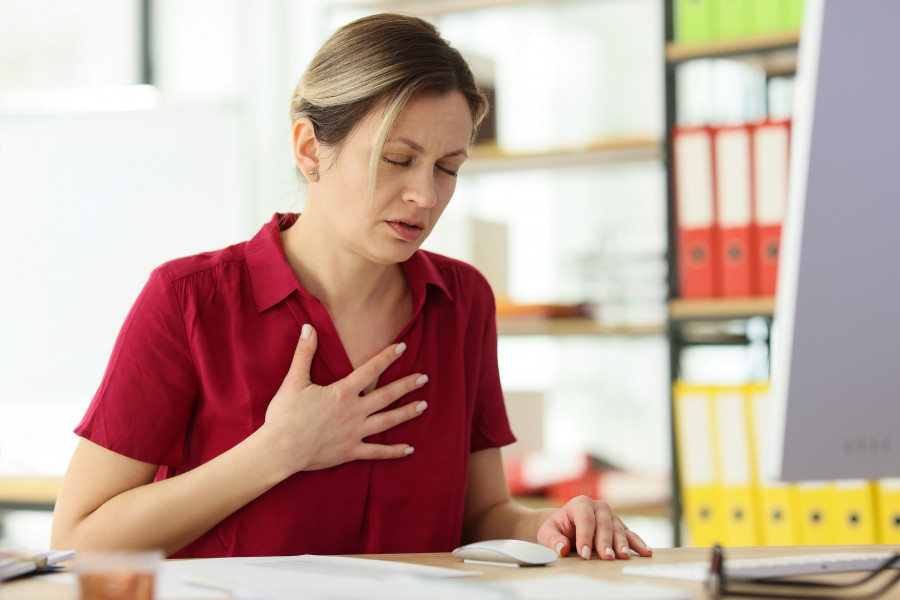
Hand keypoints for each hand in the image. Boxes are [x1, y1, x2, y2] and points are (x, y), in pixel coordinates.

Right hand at [261, 323, 428, 473]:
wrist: (279, 451)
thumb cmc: (284, 416)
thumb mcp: (293, 381)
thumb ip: (304, 353)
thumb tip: (309, 327)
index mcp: (342, 392)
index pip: (370, 369)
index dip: (388, 357)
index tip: (403, 346)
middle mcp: (354, 412)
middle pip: (386, 395)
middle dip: (407, 385)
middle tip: (424, 378)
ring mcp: (354, 433)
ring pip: (387, 421)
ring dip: (407, 413)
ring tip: (424, 406)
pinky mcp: (350, 452)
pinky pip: (377, 452)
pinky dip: (394, 451)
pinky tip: (409, 449)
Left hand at [536, 495, 652, 559]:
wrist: (566, 526)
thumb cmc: (558, 529)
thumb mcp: (548, 532)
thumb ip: (552, 539)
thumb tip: (562, 548)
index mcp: (580, 504)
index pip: (585, 520)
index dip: (585, 537)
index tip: (584, 554)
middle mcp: (598, 507)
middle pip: (604, 524)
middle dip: (605, 541)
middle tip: (606, 557)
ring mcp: (611, 516)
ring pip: (618, 529)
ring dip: (622, 543)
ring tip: (624, 556)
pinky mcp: (620, 527)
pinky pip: (630, 535)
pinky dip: (638, 543)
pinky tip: (645, 552)